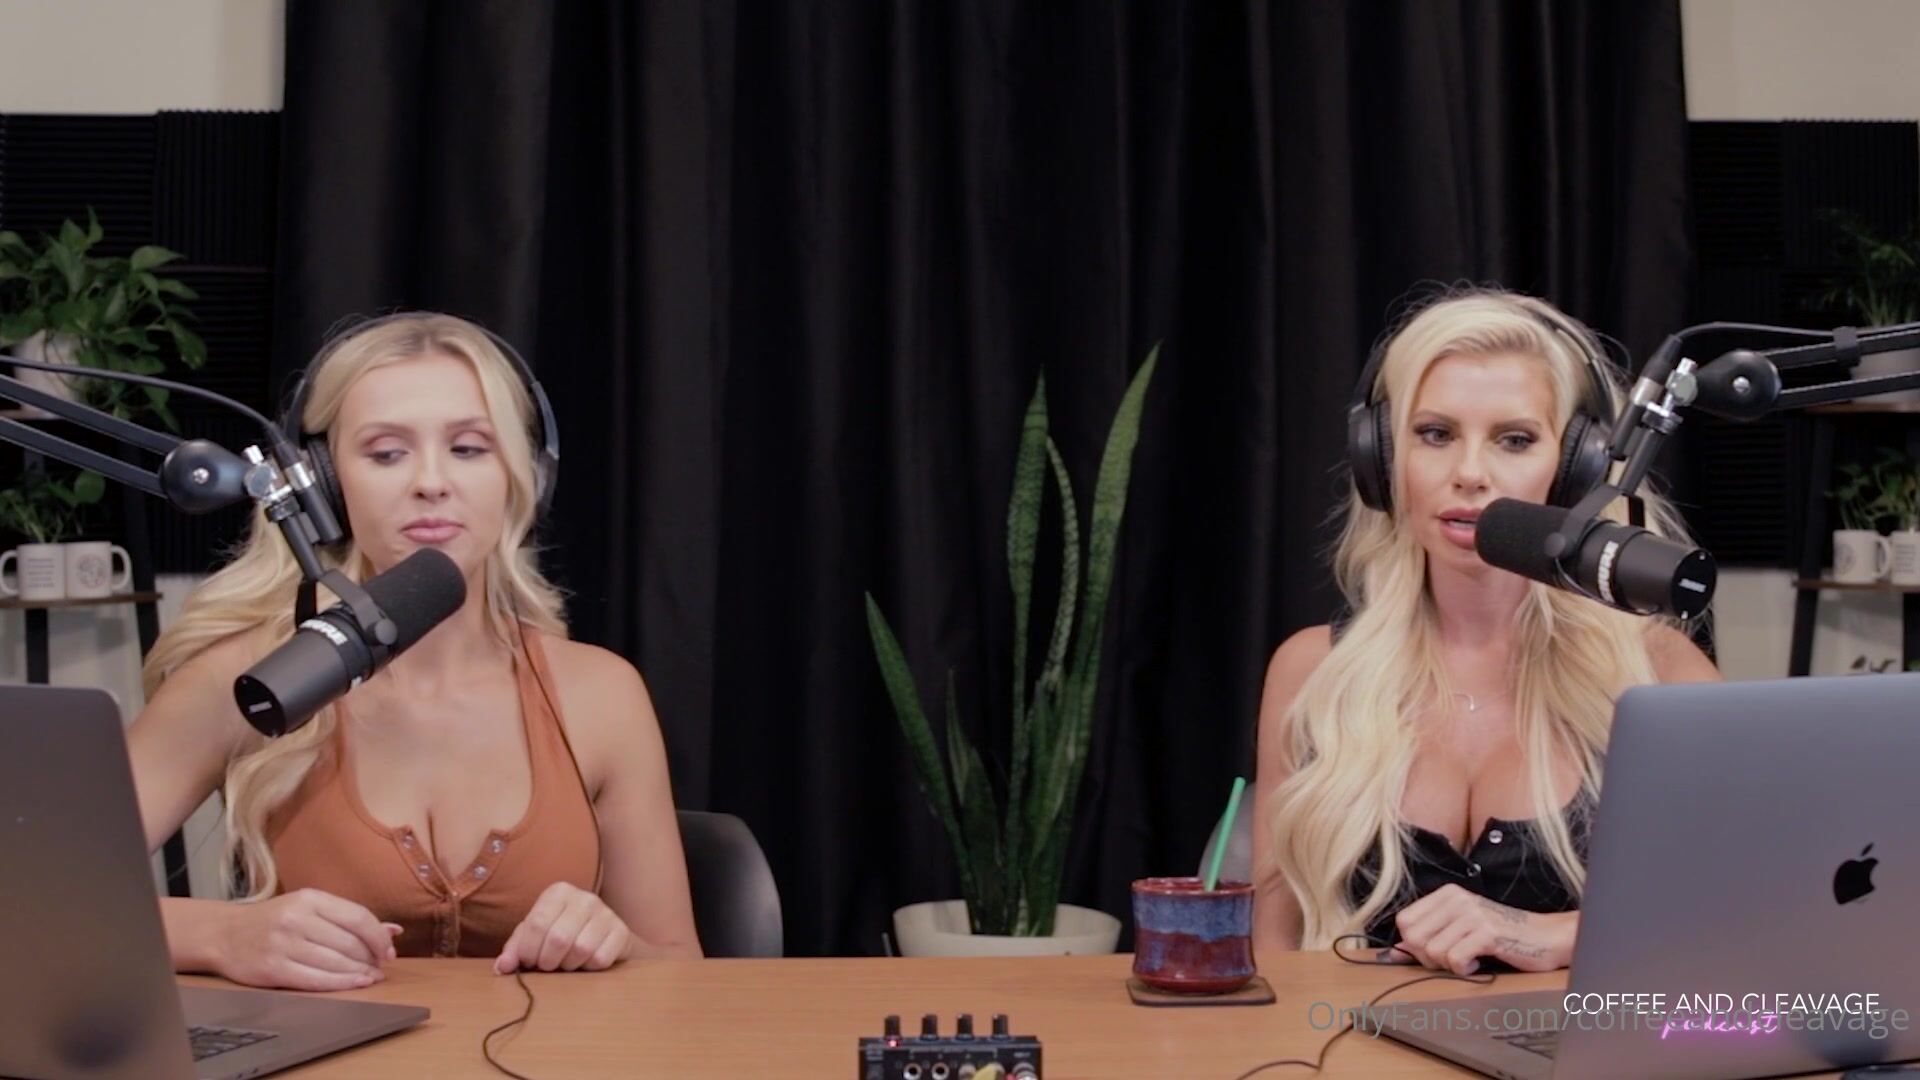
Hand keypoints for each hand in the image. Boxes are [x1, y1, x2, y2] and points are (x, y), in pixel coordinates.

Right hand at [217, 888, 400, 990]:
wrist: (223, 934)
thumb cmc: (274, 920)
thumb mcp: (309, 907)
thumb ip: (349, 917)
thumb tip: (394, 930)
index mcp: (309, 899)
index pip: (357, 917)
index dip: (379, 937)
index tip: (389, 950)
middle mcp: (296, 919)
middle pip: (349, 942)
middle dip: (371, 957)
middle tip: (381, 966)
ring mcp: (283, 945)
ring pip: (335, 963)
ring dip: (360, 973)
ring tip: (372, 977)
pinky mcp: (273, 970)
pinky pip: (316, 980)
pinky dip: (341, 984)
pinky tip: (356, 984)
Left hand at [495, 882, 631, 973]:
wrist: (598, 933)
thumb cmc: (559, 932)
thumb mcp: (533, 935)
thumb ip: (515, 949)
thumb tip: (503, 967)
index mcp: (558, 892)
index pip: (537, 924)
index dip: (528, 951)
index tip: (528, 961)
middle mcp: (585, 898)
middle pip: (559, 938)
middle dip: (547, 961)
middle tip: (547, 965)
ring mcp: (607, 913)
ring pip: (581, 949)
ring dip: (569, 965)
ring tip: (566, 963)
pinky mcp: (622, 931)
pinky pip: (601, 958)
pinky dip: (589, 968)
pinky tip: (585, 962)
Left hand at [1390, 885, 1575, 974]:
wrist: (1546, 937)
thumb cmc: (1502, 936)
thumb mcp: (1461, 927)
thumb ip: (1429, 935)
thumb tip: (1393, 954)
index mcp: (1447, 894)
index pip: (1404, 921)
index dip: (1413, 943)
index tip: (1435, 950)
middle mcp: (1457, 899)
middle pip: (1414, 938)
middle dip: (1428, 958)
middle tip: (1453, 958)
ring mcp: (1472, 914)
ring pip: (1433, 952)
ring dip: (1450, 965)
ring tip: (1470, 958)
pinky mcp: (1487, 933)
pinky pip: (1455, 959)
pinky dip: (1465, 969)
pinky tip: (1479, 963)